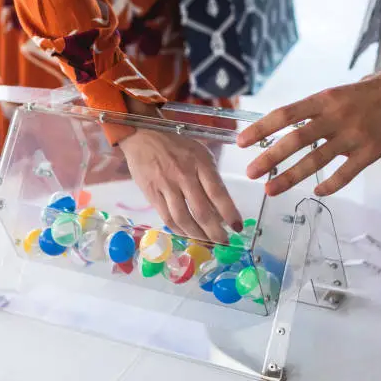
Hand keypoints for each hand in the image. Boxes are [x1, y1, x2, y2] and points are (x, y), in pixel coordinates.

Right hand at [120, 127, 242, 242]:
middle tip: (224, 243)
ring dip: (197, 235)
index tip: (237, 227)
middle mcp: (184, 175)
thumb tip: (221, 208)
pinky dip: (179, 230)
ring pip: (183, 218)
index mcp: (200, 163)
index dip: (229, 213)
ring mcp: (166, 185)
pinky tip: (188, 235)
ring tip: (208, 243)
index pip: (218, 193)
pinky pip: (167, 218)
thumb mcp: (200, 154)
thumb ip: (211, 178)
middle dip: (215, 232)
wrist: (143, 137)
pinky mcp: (151, 193)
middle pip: (201, 211)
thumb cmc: (177, 146)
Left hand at [237, 68, 380, 196]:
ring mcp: (353, 135)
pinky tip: (316, 193)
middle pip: (296, 139)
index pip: (285, 114)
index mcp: (324, 99)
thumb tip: (284, 127)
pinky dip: (330, 186)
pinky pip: (346, 174)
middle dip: (270, 157)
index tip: (241, 142)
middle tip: (251, 172)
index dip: (261, 128)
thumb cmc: (368, 93)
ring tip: (271, 189)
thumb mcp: (337, 94)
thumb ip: (314, 111)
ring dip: (290, 176)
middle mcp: (335, 117)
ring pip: (316, 160)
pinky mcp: (370, 152)